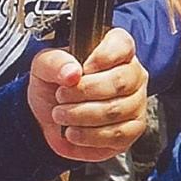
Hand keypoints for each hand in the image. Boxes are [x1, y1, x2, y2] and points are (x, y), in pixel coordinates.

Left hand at [27, 29, 148, 161]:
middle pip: (120, 81)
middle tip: (62, 96)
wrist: (51, 118)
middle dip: (84, 92)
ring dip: (81, 115)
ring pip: (116, 110)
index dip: (104, 56)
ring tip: (62, 115)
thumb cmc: (54, 87)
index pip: (123, 44)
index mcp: (114, 50)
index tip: (83, 68)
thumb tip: (72, 72)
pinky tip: (74, 131)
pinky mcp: (133, 129)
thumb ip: (55, 63)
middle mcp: (131, 74)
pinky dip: (89, 136)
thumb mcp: (44, 67)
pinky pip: (117, 134)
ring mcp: (136, 102)